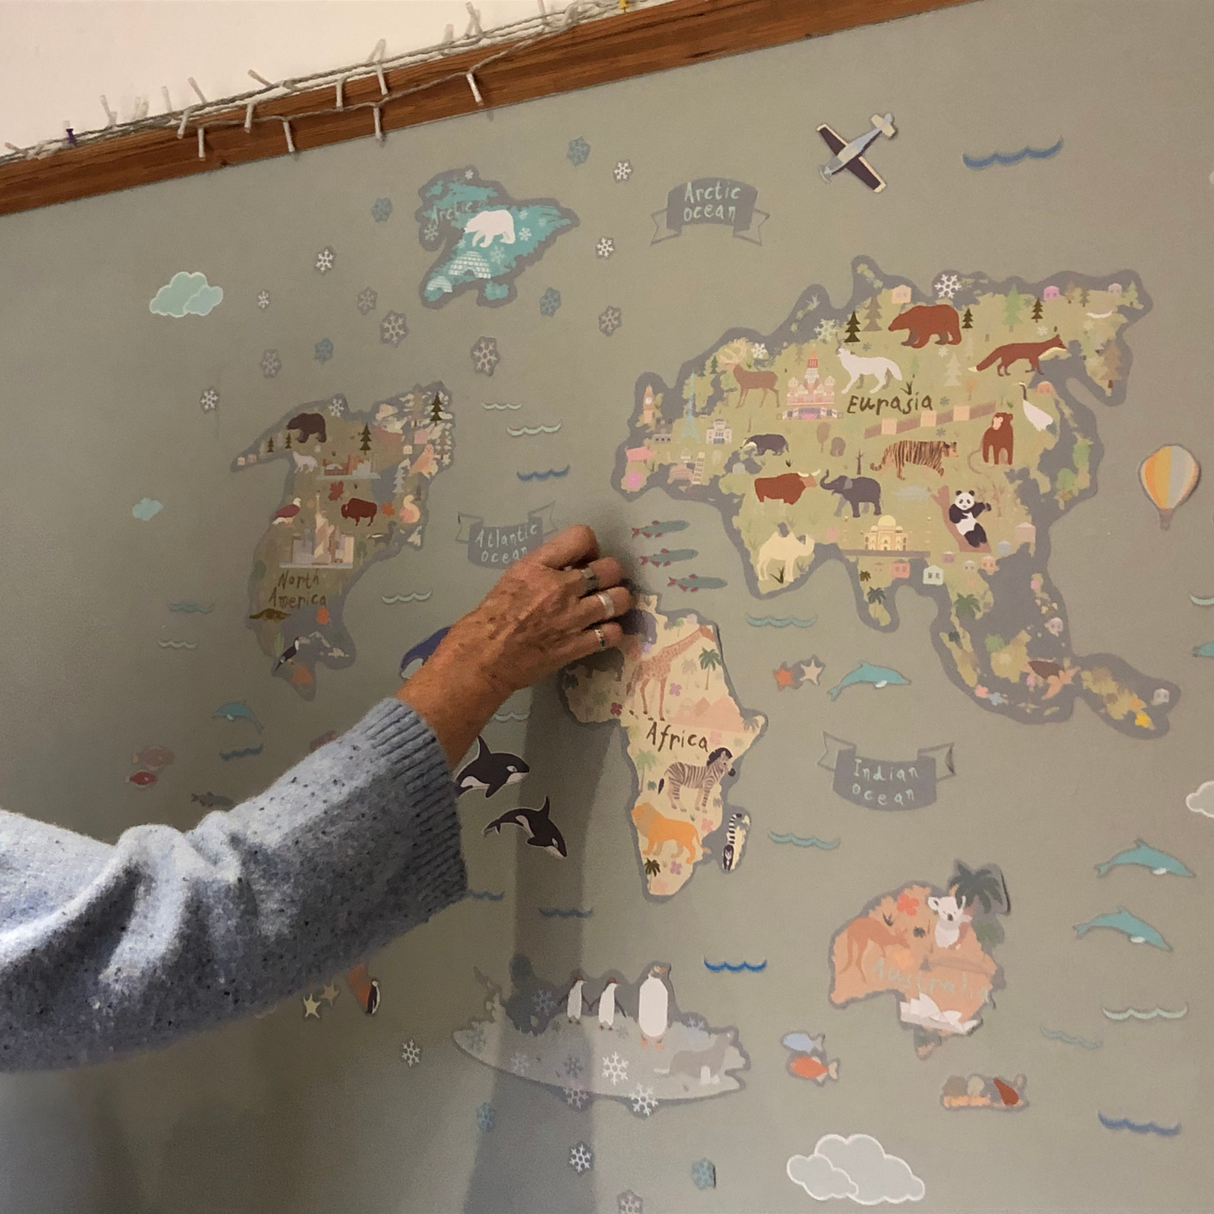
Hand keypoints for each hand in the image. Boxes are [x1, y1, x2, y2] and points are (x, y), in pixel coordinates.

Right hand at [398, 526, 632, 765]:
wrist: (482, 658)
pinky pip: (613, 633)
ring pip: (619, 599)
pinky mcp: (577, 645)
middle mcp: (560, 587)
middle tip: (601, 585)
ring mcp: (572, 617)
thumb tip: (571, 567)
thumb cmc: (489, 618)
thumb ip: (545, 568)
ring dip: (617, 602)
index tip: (585, 560)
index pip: (582, 536)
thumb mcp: (515, 577)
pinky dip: (612, 632)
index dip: (590, 547)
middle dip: (610, 575)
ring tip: (607, 608)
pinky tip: (602, 633)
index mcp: (539, 565)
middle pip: (610, 568)